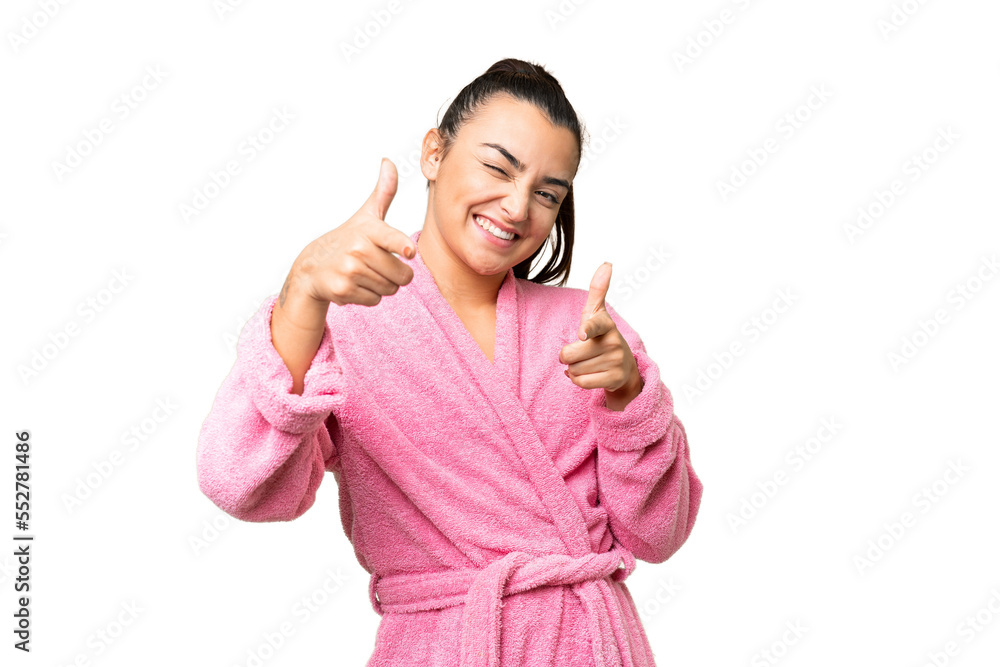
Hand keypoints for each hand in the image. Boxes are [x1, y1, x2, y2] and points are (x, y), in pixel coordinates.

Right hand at [282, 158, 416, 309]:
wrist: (311, 267)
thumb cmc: (346, 240)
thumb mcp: (365, 216)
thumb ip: (383, 193)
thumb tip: (389, 162)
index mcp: (368, 230)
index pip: (390, 238)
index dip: (401, 245)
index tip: (409, 251)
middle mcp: (358, 249)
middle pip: (402, 275)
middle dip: (395, 275)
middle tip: (376, 266)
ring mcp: (349, 271)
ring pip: (390, 289)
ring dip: (382, 286)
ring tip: (363, 274)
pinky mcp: (343, 290)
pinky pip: (375, 300)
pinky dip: (368, 297)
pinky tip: (354, 285)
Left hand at [559, 262, 642, 409]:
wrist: (624, 366)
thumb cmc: (603, 336)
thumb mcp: (598, 313)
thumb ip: (598, 289)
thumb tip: (607, 263)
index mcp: (606, 324)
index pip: (594, 325)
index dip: (587, 329)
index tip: (582, 333)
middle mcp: (613, 342)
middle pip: (569, 354)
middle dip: (568, 356)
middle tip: (580, 352)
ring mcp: (615, 361)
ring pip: (574, 369)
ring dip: (573, 369)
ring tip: (587, 362)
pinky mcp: (614, 379)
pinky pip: (581, 382)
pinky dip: (577, 380)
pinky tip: (586, 373)